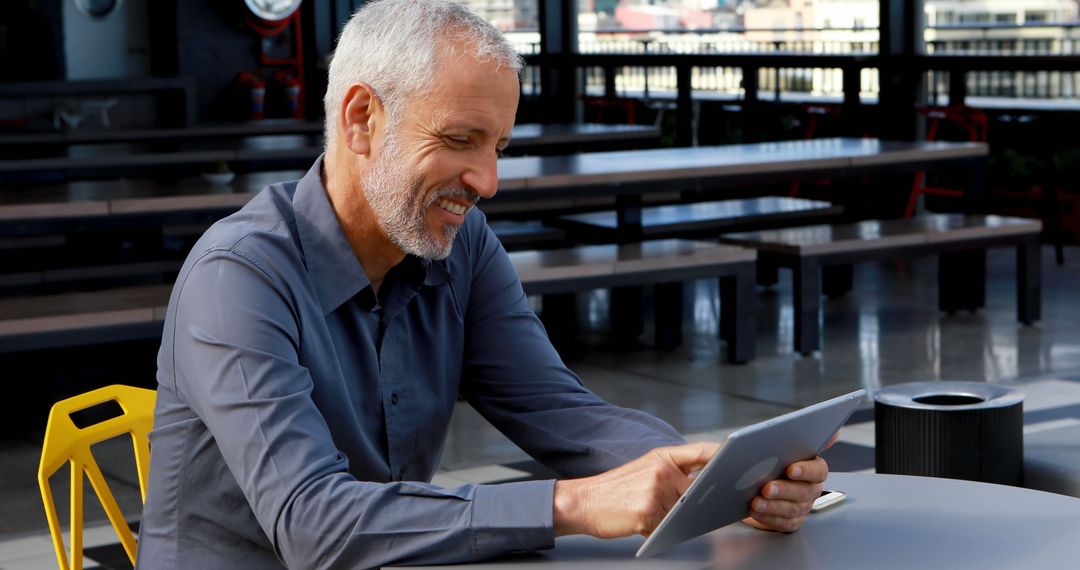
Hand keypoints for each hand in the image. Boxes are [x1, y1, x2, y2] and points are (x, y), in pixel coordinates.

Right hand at [553, 442, 719, 537]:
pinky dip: (663, 530)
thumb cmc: (615, 488)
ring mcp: (656, 493)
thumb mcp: (644, 468)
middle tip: (721, 501)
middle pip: (700, 487)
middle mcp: (661, 471)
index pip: (701, 452)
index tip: (740, 459)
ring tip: (657, 514)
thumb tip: (704, 484)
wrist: (582, 501)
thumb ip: (672, 472)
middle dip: (707, 497)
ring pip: (685, 511)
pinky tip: (645, 524)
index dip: (723, 455)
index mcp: (661, 456)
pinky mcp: (649, 515)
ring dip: (680, 519)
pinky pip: (669, 527)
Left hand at [743, 432, 836, 532]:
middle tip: (767, 487)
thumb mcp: (771, 442)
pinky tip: (755, 510)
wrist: (744, 479)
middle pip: (805, 491)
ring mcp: (802, 506)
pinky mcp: (790, 520)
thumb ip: (795, 436)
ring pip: (793, 509)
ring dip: (774, 506)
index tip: (790, 469)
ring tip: (756, 501)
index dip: (806, 470)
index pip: (819, 469)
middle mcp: (810, 487)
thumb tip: (831, 433)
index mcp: (811, 466)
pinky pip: (783, 523)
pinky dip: (768, 518)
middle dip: (785, 490)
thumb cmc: (763, 458)